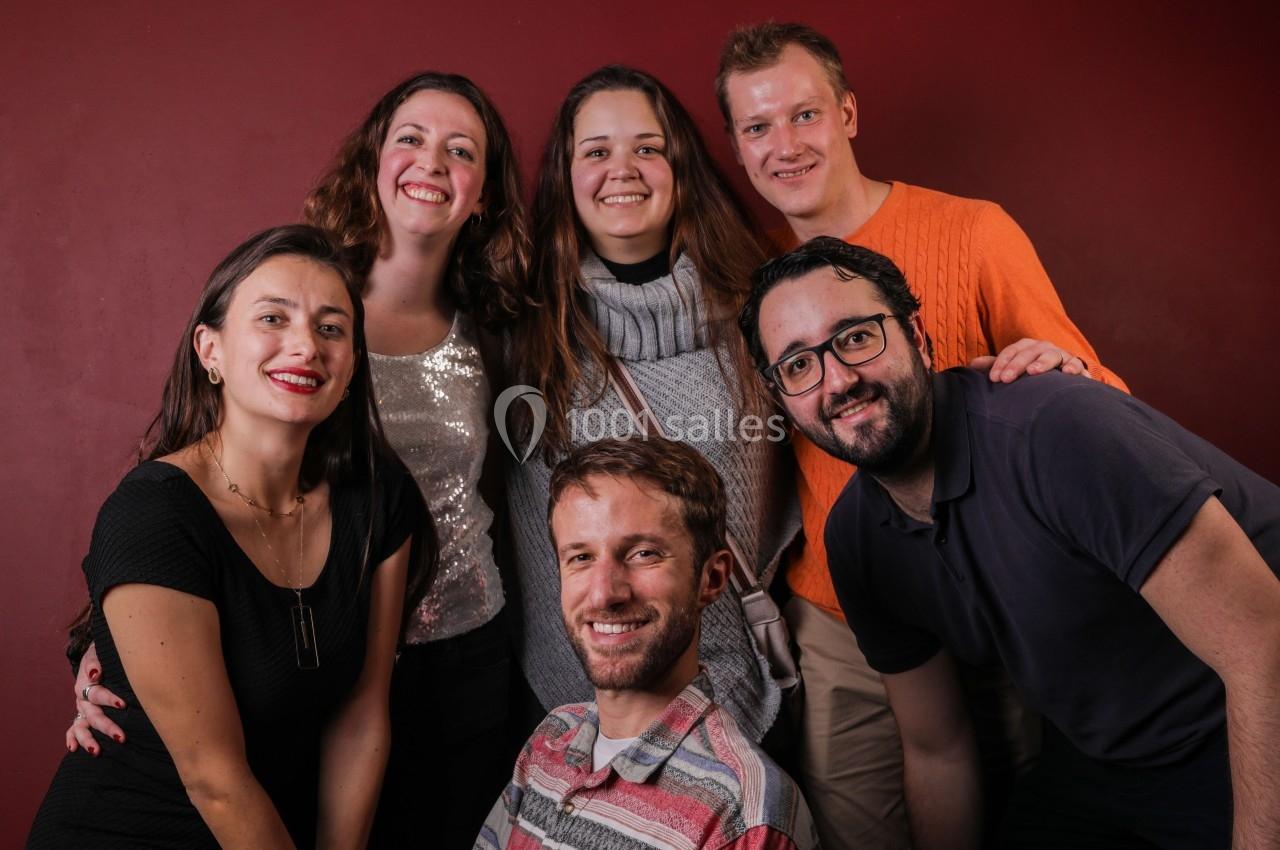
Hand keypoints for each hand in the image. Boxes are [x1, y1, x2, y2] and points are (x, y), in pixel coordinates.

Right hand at [65, 642, 126, 754]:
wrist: (98, 656)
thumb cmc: (102, 653)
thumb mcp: (98, 651)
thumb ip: (96, 661)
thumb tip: (94, 673)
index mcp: (85, 683)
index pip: (97, 694)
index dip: (109, 699)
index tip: (123, 705)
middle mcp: (82, 699)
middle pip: (92, 715)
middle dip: (106, 727)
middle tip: (121, 737)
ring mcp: (81, 708)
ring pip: (81, 727)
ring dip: (88, 740)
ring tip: (96, 752)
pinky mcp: (81, 714)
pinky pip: (73, 729)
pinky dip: (71, 739)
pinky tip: (73, 750)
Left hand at [970, 338, 1089, 382]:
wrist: (1060, 375)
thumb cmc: (1030, 371)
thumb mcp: (1012, 366)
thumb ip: (995, 365)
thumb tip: (972, 364)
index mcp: (1026, 347)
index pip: (1011, 351)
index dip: (1001, 363)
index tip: (994, 379)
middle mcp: (1043, 347)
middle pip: (1029, 352)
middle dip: (1016, 365)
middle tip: (1006, 379)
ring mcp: (1060, 355)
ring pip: (1052, 355)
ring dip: (1042, 363)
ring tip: (1033, 372)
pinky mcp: (1075, 365)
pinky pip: (1076, 365)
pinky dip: (1073, 368)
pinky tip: (1068, 374)